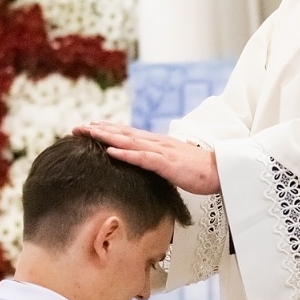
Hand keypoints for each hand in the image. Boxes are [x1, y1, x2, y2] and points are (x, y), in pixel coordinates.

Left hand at [77, 123, 219, 194]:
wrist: (222, 171)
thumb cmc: (200, 170)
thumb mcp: (174, 164)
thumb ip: (159, 161)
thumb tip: (146, 164)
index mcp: (158, 143)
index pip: (128, 134)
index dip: (107, 130)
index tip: (89, 128)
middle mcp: (156, 143)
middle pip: (123, 133)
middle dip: (99, 130)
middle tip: (77, 128)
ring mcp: (161, 152)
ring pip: (129, 142)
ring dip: (107, 137)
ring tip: (88, 134)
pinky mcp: (167, 163)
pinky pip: (143, 158)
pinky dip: (126, 154)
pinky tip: (111, 152)